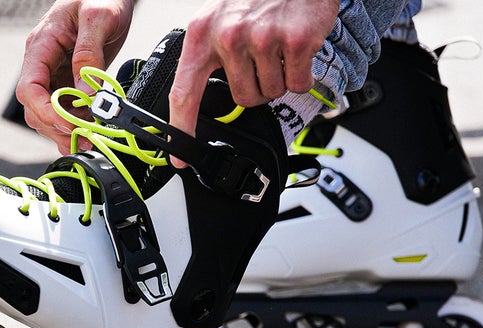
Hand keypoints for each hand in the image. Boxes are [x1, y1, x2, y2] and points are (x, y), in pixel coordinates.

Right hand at [16, 0, 133, 153]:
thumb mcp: (98, 16)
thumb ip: (90, 54)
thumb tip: (86, 93)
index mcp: (41, 46)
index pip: (29, 88)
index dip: (45, 111)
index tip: (68, 124)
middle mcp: (43, 64)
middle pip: (34, 108)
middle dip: (56, 127)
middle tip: (83, 138)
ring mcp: (55, 76)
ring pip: (47, 115)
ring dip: (64, 132)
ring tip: (88, 139)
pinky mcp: (70, 83)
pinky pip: (65, 111)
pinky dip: (75, 126)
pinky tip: (89, 132)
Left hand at [168, 0, 339, 165]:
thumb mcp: (219, 16)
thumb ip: (210, 55)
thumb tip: (199, 98)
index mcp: (202, 33)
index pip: (184, 92)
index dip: (181, 128)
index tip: (180, 156)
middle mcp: (229, 36)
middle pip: (243, 99)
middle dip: (257, 86)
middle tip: (263, 58)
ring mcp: (263, 38)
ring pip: (271, 93)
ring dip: (280, 77)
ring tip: (279, 46)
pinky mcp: (296, 40)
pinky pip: (298, 83)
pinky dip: (302, 73)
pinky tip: (297, 47)